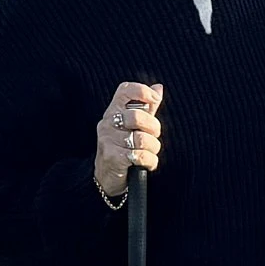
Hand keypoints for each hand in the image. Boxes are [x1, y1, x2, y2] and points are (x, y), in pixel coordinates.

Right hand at [94, 82, 163, 197]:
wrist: (106, 178)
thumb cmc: (123, 148)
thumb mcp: (133, 126)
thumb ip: (146, 107)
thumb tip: (158, 88)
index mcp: (114, 111)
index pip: (125, 90)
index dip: (142, 91)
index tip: (154, 100)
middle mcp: (107, 123)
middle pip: (137, 116)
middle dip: (153, 127)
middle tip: (154, 135)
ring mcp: (107, 140)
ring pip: (142, 139)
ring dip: (153, 148)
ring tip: (149, 152)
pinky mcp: (112, 157)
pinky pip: (141, 156)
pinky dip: (150, 161)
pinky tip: (146, 163)